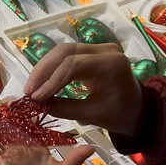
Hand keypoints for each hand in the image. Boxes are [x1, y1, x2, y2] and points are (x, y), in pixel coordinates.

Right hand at [24, 43, 142, 133]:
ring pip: (62, 51)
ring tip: (31, 88)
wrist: (137, 110)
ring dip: (44, 69)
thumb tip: (35, 105)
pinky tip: (40, 83)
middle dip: (43, 71)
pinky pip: (66, 56)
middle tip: (28, 91)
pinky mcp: (91, 52)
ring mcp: (98, 48)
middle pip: (65, 52)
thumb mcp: (92, 115)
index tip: (36, 97)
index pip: (74, 65)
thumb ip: (63, 108)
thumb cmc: (119, 115)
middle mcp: (105, 49)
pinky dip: (51, 69)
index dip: (51, 80)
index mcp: (112, 64)